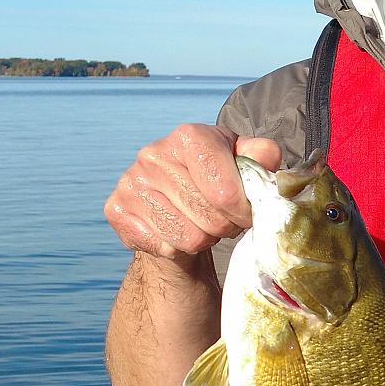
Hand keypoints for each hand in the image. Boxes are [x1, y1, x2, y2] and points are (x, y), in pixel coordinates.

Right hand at [104, 124, 281, 261]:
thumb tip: (268, 157)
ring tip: (203, 225)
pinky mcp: (116, 209)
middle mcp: (153, 154)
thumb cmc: (215, 180)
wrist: (173, 203)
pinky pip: (162, 247)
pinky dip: (177, 248)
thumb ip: (261, 156)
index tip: (247, 213)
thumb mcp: (242, 162)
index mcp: (189, 136)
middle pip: (210, 217)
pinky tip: (178, 232)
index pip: (226, 192)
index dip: (244, 212)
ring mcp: (131, 181)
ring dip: (203, 239)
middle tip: (225, 220)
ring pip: (188, 237)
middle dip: (226, 227)